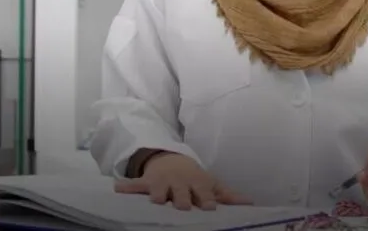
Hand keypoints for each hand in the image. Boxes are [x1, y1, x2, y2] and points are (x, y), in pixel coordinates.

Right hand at [114, 151, 251, 210]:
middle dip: (181, 199)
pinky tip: (118, 189)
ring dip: (157, 194)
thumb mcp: (210, 183)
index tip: (210, 206)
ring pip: (158, 190)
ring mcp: (162, 182)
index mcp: (196, 184)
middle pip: (180, 193)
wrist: (171, 159)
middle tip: (182, 207)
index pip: (203, 192)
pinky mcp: (145, 183)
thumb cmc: (194, 178)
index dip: (206, 199)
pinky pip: (134, 185)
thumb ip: (228, 195)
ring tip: (155, 200)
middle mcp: (179, 184)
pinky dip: (126, 187)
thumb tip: (250, 203)